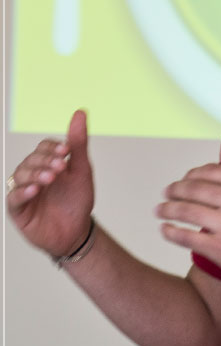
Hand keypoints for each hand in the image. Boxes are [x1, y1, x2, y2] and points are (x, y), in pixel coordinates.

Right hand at [7, 110, 94, 258]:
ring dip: (35, 174)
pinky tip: (35, 190)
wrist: (77, 232)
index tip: (66, 150)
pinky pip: (14, 197)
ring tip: (50, 178)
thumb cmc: (77, 201)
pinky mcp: (19, 209)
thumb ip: (78, 143)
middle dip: (45, 161)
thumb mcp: (81, 170)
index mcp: (48, 163)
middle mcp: (33, 174)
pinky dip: (23, 192)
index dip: (52, 147)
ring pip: (20, 175)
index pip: (43, 147)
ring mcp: (25, 191)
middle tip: (61, 166)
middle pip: (31, 159)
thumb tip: (80, 113)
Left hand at [157, 123, 220, 294]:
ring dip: (168, 210)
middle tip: (166, 193)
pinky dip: (172, 233)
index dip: (192, 175)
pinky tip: (166, 230)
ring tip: (160, 211)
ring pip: (187, 212)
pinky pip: (189, 238)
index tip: (186, 180)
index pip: (209, 171)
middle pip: (194, 189)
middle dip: (175, 190)